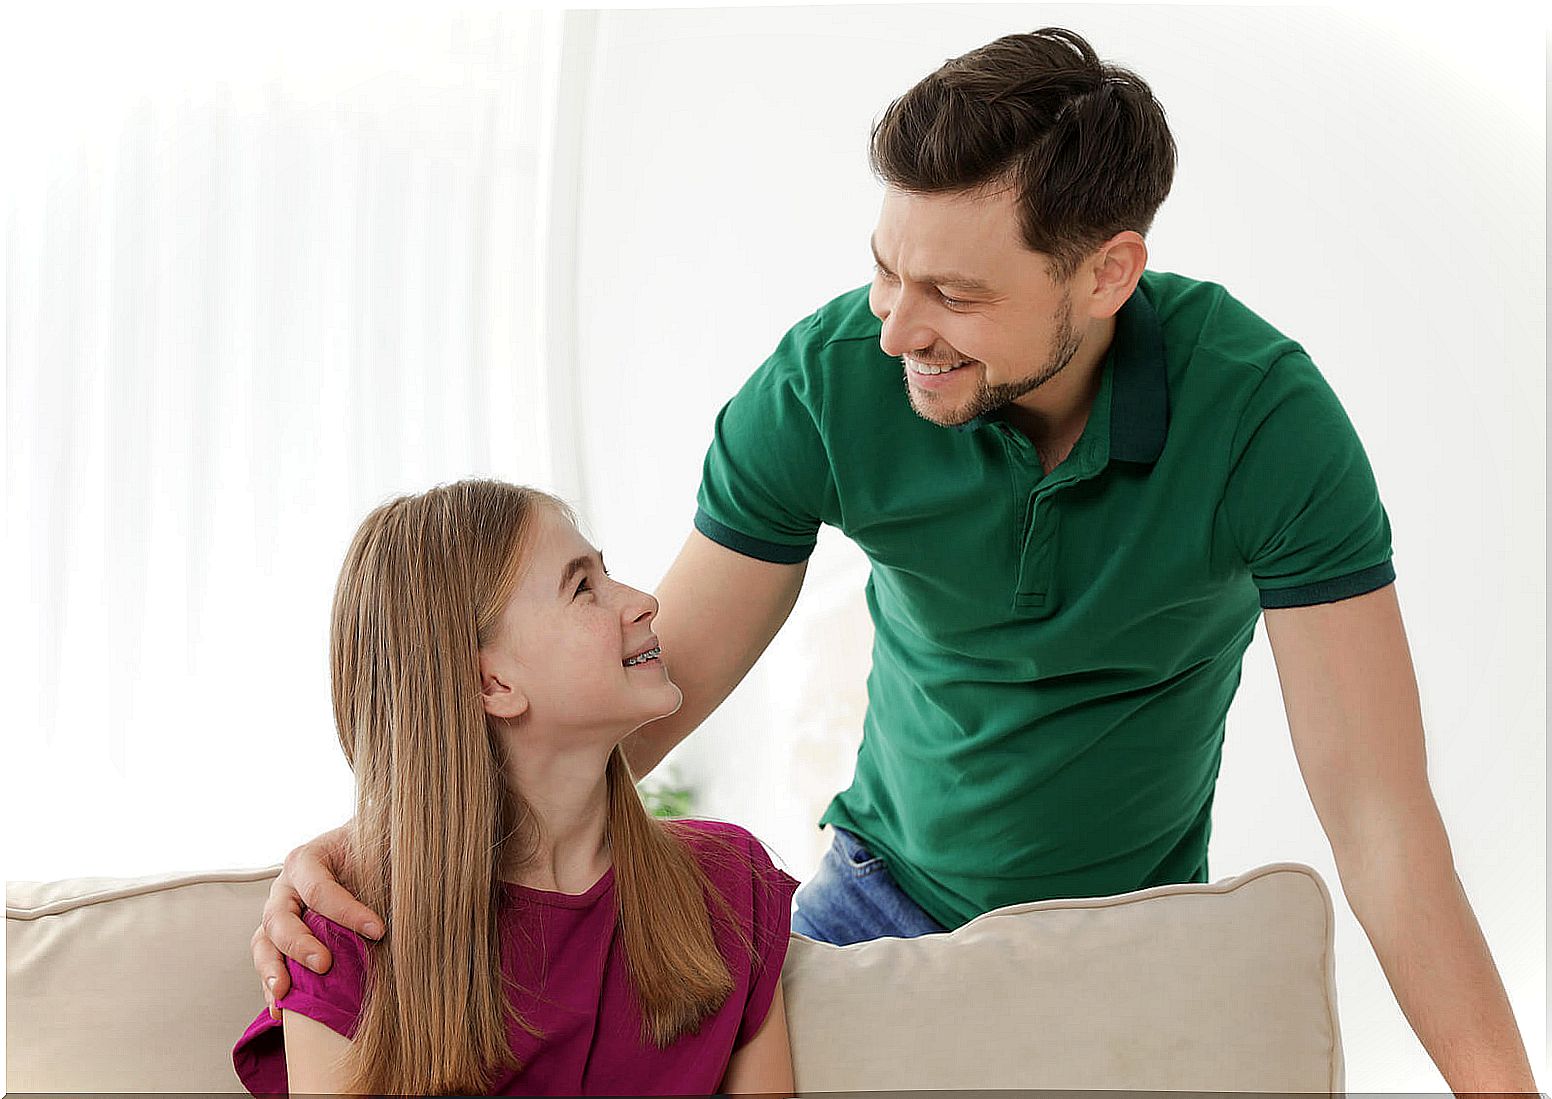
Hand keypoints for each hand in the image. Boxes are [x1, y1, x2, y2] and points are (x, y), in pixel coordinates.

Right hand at [251, 823, 383, 1020]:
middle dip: (299, 943)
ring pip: (264, 942)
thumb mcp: (378, 851)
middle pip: (279, 916)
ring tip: (283, 994)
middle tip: (324, 965)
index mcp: (308, 860)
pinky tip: (282, 1011)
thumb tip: (415, 890)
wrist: (362, 855)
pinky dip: (272, 988)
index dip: (346, 910)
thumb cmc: (370, 853)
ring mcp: (279, 914)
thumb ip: (388, 865)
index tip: (378, 930)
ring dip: (272, 969)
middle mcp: (286, 887)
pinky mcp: (278, 940)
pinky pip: (268, 963)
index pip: (318, 887)